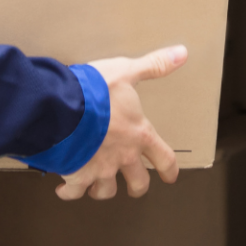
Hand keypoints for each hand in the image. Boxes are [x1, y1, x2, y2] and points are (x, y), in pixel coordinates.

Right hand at [54, 45, 186, 200]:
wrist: (63, 107)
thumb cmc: (96, 90)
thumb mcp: (126, 71)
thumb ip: (154, 65)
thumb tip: (182, 53)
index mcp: (139, 135)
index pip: (164, 159)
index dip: (170, 169)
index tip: (170, 176)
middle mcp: (123, 157)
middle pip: (138, 183)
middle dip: (137, 186)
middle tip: (134, 185)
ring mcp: (99, 169)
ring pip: (106, 191)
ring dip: (102, 189)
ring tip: (97, 184)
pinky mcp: (76, 175)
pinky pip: (74, 191)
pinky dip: (70, 192)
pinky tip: (65, 189)